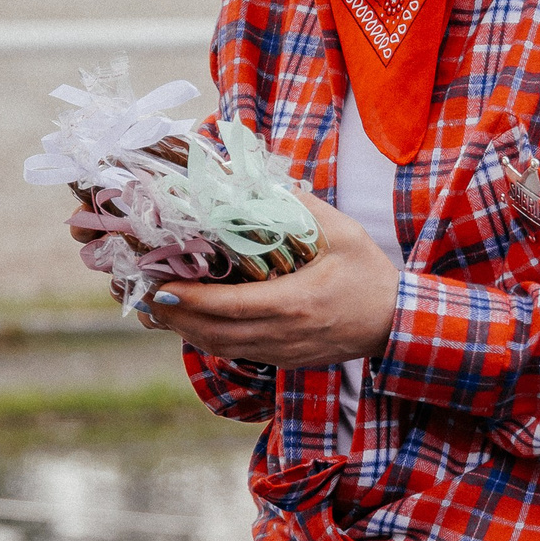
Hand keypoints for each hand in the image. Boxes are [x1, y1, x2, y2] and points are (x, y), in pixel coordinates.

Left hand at [139, 191, 400, 368]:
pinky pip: (235, 353)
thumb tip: (259, 180)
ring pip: (221, 348)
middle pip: (214, 333)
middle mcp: (283, 334)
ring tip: (156, 308)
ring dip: (185, 331)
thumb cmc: (368, 274)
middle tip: (143, 295)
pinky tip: (190, 322)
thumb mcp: (342, 234)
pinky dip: (207, 339)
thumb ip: (301, 207)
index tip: (159, 286)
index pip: (229, 307)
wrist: (396, 323)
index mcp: (295, 303)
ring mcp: (282, 352)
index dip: (189, 301)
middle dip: (175, 317)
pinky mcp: (283, 360)